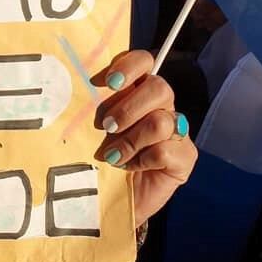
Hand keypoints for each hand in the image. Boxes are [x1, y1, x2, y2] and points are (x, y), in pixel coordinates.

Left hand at [93, 50, 196, 226]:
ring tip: (111, 156)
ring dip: (131, 140)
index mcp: (137, 90)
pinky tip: (130, 169)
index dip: (128, 66)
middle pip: (159, 87)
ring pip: (161, 120)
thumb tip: (77, 87)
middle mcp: (160, 106)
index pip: (144, 61)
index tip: (105, 82)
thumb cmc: (97, 158)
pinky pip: (167, 150)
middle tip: (106, 126)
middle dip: (128, 107)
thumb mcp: (89, 129)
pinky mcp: (185, 157)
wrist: (110, 200)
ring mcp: (177, 131)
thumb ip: (92, 106)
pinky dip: (142, 160)